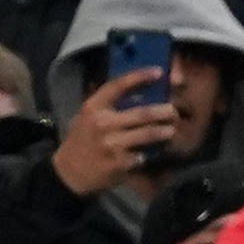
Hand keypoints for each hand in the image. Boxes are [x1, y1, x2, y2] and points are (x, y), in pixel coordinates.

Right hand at [52, 68, 178, 198]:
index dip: (139, 76)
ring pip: (147, 135)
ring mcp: (112, 144)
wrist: (70, 171)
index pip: (118, 85)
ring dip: (163, 132)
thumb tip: (137, 91)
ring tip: (172, 130)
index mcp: (94, 106)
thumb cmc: (83, 139)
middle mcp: (102, 123)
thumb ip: (107, 105)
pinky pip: (143, 155)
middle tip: (173, 110)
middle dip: (162, 111)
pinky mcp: (120, 163)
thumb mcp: (87, 116)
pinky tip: (158, 151)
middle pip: (141, 113)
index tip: (158, 72)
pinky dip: (152, 152)